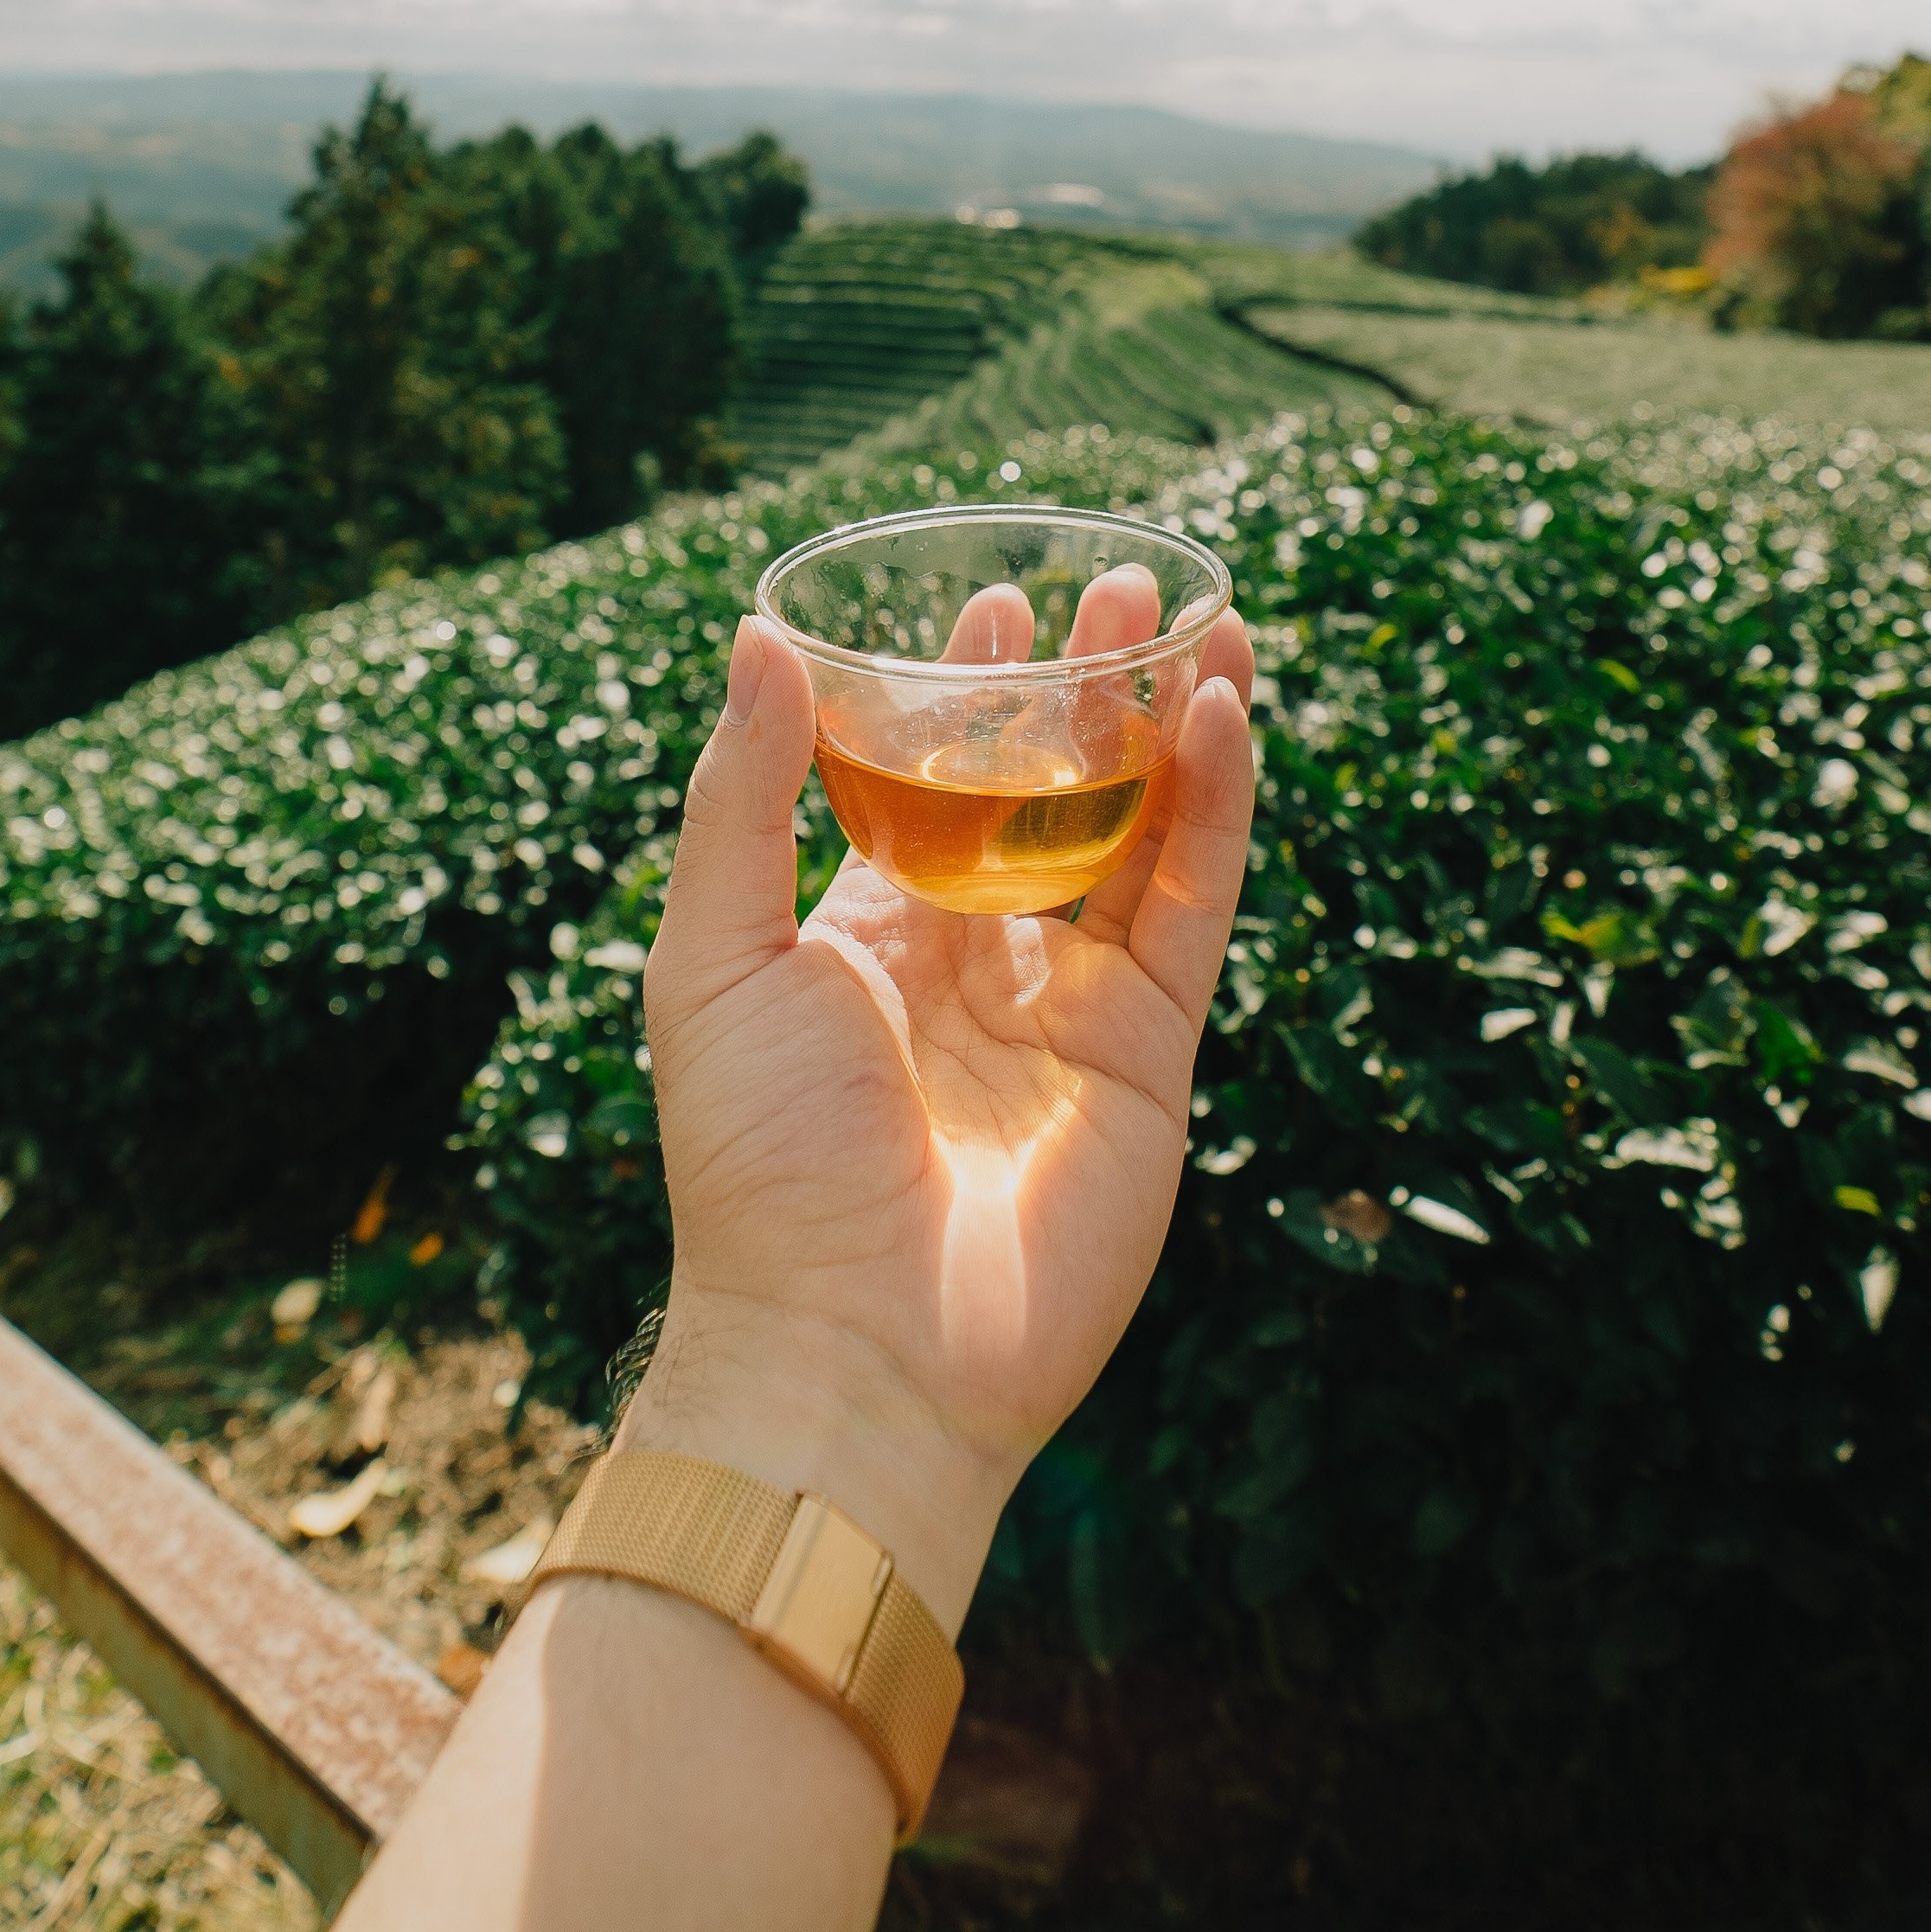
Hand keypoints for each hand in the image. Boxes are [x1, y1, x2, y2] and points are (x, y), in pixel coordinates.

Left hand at [626, 572, 1256, 1628]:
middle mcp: (974, 966)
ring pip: (1137, 838)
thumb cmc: (755, 1162)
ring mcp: (1067, 1012)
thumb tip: (762, 636)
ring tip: (1192, 620)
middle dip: (1086, 693)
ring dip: (1166, 729)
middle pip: (1050, 797)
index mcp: (866, 940)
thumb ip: (743, 794)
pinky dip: (1213, 810)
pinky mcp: (1146, 1056)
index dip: (969, 696)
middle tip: (1122, 586)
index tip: (998, 604)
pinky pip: (1189, 907)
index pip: (934, 789)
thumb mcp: (712, 954)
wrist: (849, 1345)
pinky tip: (1218, 716)